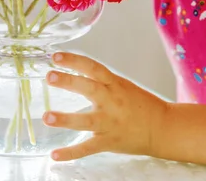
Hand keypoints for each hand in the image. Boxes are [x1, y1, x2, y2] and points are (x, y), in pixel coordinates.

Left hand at [42, 52, 168, 160]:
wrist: (164, 129)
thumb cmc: (138, 104)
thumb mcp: (120, 85)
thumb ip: (98, 79)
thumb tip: (71, 67)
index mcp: (114, 85)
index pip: (93, 68)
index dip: (74, 60)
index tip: (55, 56)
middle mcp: (112, 102)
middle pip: (89, 89)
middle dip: (69, 82)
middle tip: (49, 76)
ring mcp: (110, 123)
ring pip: (86, 121)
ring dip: (66, 119)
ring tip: (47, 117)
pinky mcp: (109, 141)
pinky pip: (88, 148)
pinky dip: (71, 153)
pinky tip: (54, 155)